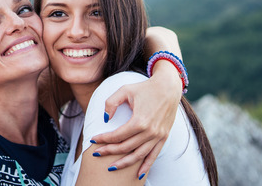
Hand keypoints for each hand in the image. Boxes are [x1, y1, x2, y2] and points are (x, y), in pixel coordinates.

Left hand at [88, 62, 182, 177]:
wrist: (168, 87)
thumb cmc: (144, 88)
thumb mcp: (124, 90)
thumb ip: (111, 103)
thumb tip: (105, 119)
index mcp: (139, 121)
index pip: (117, 136)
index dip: (104, 139)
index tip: (93, 139)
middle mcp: (150, 132)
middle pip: (126, 147)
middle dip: (109, 151)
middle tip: (97, 153)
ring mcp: (158, 136)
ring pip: (138, 155)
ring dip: (124, 163)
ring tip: (111, 167)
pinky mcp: (164, 137)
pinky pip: (154, 155)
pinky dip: (146, 166)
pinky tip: (139, 174)